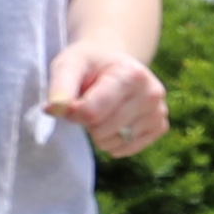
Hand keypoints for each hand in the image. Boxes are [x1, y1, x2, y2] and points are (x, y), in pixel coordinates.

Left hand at [37, 33, 169, 158]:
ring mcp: (158, 112)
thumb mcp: (69, 65)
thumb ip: (60, 87)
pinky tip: (114, 121)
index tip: (69, 101)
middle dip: (87, 122)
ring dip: (99, 132)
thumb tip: (53, 109)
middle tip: (89, 102)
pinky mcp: (160, 126)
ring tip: (103, 110)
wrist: (114, 63)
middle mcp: (152, 93)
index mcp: (132, 74)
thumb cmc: (89, 65)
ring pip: (113, 143)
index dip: (72, 112)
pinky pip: (124, 150)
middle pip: (101, 130)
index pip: (92, 112)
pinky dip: (112, 141)